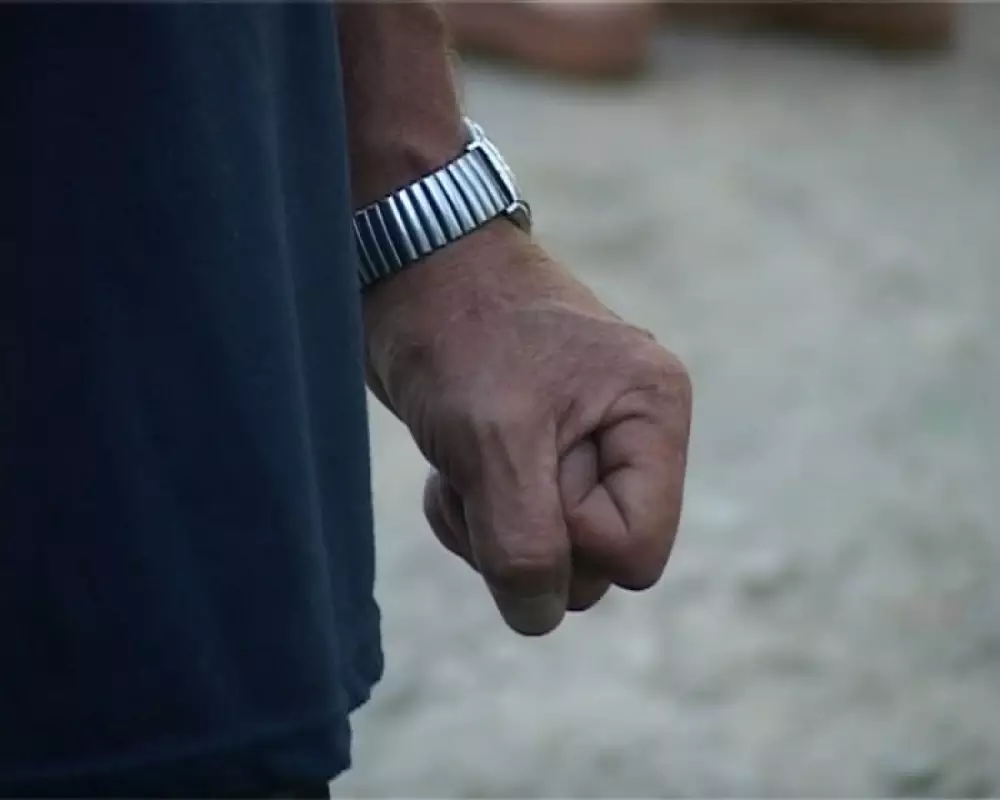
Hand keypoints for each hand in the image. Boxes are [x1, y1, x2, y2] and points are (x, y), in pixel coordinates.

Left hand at [363, 222, 691, 635]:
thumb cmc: (457, 332)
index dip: (570, 539)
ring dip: (487, 526)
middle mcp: (630, 438)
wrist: (407, 271)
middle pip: (592, 564)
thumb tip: (540, 615)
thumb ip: (524, 541)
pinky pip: (513, 533)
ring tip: (461, 459)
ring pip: (549, 557)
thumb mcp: (494, 438)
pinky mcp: (536, 459)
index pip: (637, 554)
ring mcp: (583, 450)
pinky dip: (471, 513)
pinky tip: (451, 464)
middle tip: (485, 463)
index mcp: (652, 416)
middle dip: (523, 532)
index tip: (525, 474)